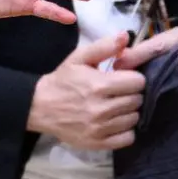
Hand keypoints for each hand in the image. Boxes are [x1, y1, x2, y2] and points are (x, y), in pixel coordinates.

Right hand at [27, 33, 144, 149]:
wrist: (39, 107)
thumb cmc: (62, 81)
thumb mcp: (78, 59)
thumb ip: (103, 47)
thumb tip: (126, 36)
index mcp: (99, 85)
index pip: (138, 82)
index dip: (132, 78)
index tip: (122, 79)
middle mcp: (102, 108)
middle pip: (137, 100)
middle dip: (130, 94)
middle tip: (116, 92)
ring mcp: (101, 128)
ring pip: (134, 118)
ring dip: (127, 112)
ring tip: (114, 107)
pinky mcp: (99, 143)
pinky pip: (128, 138)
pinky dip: (124, 130)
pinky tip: (113, 122)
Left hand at [117, 26, 177, 107]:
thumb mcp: (168, 40)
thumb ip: (146, 47)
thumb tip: (119, 57)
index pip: (157, 47)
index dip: (136, 56)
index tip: (118, 65)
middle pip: (168, 67)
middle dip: (145, 76)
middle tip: (125, 84)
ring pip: (175, 85)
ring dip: (156, 91)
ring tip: (137, 95)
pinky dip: (168, 101)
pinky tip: (155, 103)